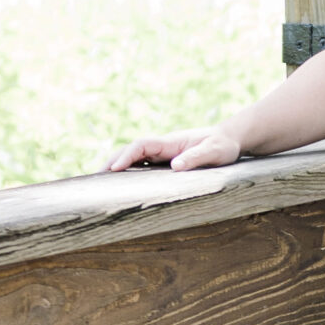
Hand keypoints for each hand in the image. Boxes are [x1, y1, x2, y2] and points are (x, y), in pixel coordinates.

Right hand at [103, 126, 242, 174]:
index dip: (126, 156)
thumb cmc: (223, 146)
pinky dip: (130, 172)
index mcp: (171, 142)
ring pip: (135, 158)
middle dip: (113, 161)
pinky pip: (144, 165)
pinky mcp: (166, 161)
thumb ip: (196, 157)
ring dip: (118, 167)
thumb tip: (174, 166)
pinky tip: (122, 185)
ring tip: (101, 183)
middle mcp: (163, 146)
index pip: (141, 145)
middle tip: (95, 178)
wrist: (229, 139)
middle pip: (131, 150)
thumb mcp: (215, 152)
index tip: (114, 169)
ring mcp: (163, 153)